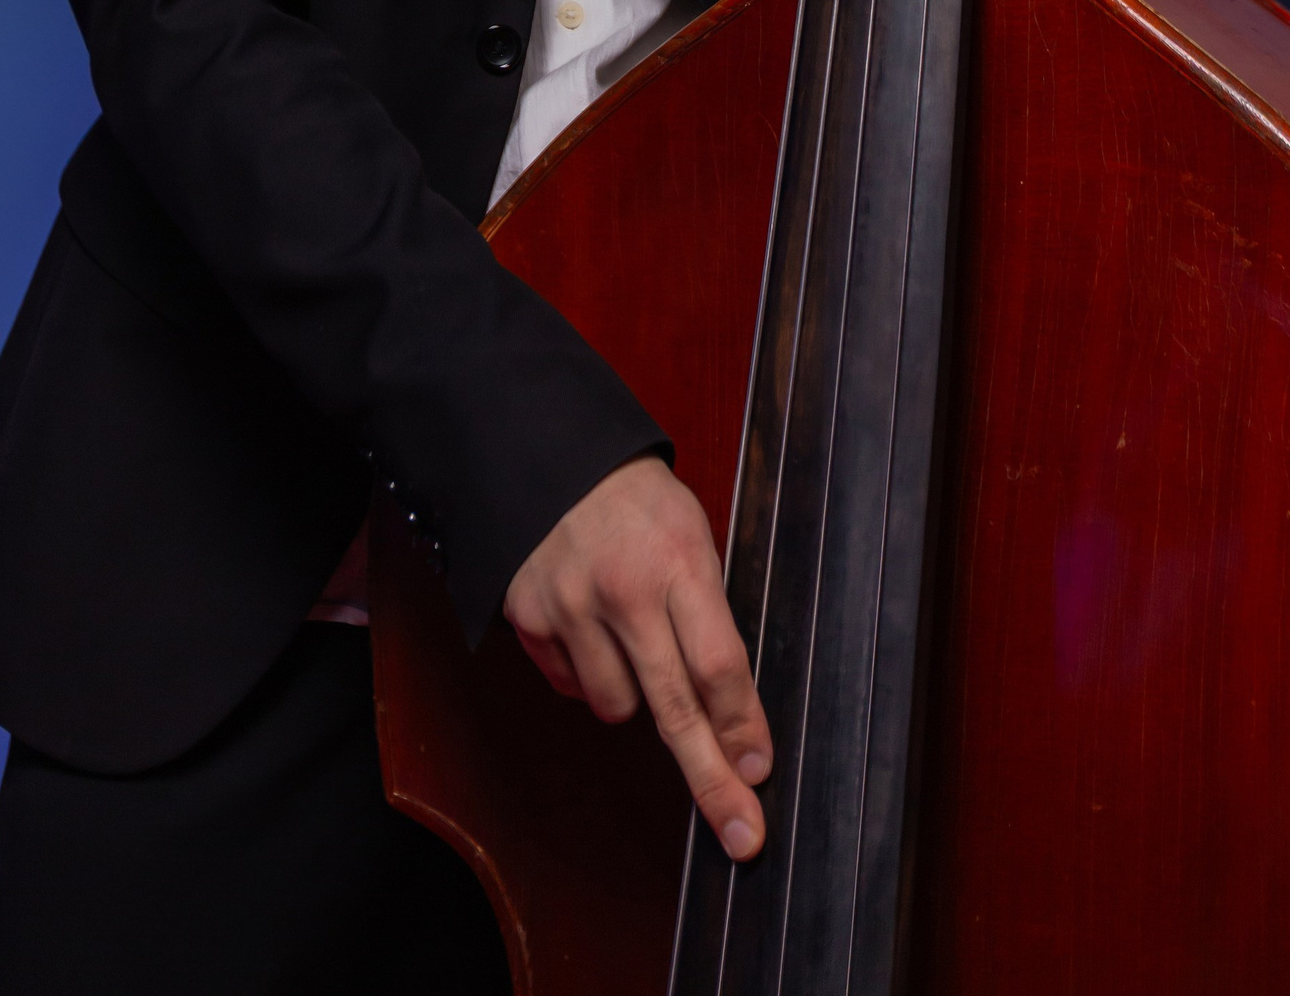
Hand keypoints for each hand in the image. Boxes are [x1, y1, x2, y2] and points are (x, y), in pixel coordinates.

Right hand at [504, 454, 771, 860]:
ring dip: (636, 695)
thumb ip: (709, 617)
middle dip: (712, 778)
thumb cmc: (640, 505)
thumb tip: (733, 715)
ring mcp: (571, 608)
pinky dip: (590, 674)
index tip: (759, 770)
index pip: (718, 664)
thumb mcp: (692, 538)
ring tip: (633, 638)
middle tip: (741, 833)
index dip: (742, 725)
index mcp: (677, 561)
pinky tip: (593, 629)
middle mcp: (622, 591)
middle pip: (675, 708)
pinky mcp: (530, 620)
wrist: (554, 457)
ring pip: (618, 708)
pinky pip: (573, 688)